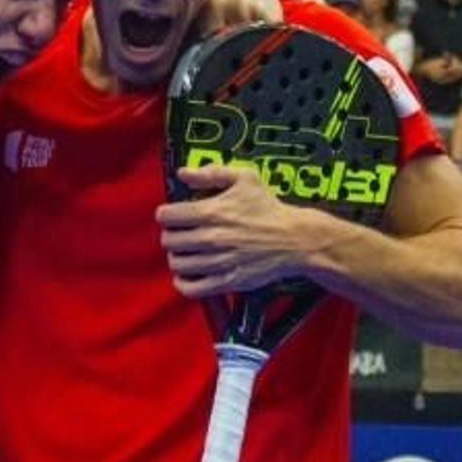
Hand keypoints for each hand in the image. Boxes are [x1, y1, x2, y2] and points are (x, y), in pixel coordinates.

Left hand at [156, 164, 323, 297]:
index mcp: (211, 212)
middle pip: (169, 241)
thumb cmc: (268, 207)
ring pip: (177, 263)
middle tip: (181, 233)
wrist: (294, 239)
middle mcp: (211, 238)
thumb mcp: (245, 178)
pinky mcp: (227, 281)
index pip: (166, 216)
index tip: (173, 215)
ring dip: (177, 257)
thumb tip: (183, 173)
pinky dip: (183, 282)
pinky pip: (191, 288)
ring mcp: (218, 262)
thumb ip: (211, 173)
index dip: (166, 214)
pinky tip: (187, 274)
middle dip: (171, 235)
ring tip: (186, 251)